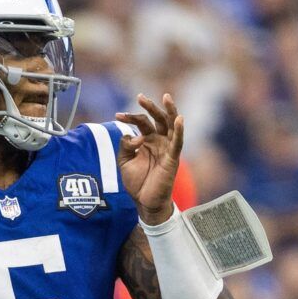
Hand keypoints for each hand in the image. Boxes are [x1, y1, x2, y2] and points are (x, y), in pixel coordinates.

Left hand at [114, 92, 183, 224]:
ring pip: (171, 125)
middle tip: (140, 97)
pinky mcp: (173, 158)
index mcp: (148, 140)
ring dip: (169, 111)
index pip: (141, 122)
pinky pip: (178, 142)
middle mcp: (159, 141)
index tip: (117, 115)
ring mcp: (167, 148)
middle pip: (157, 118)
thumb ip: (125, 146)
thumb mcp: (124, 162)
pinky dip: (179, 130)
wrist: (145, 202)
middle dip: (149, 107)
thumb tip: (133, 135)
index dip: (130, 117)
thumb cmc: (137, 182)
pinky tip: (179, 119)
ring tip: (166, 97)